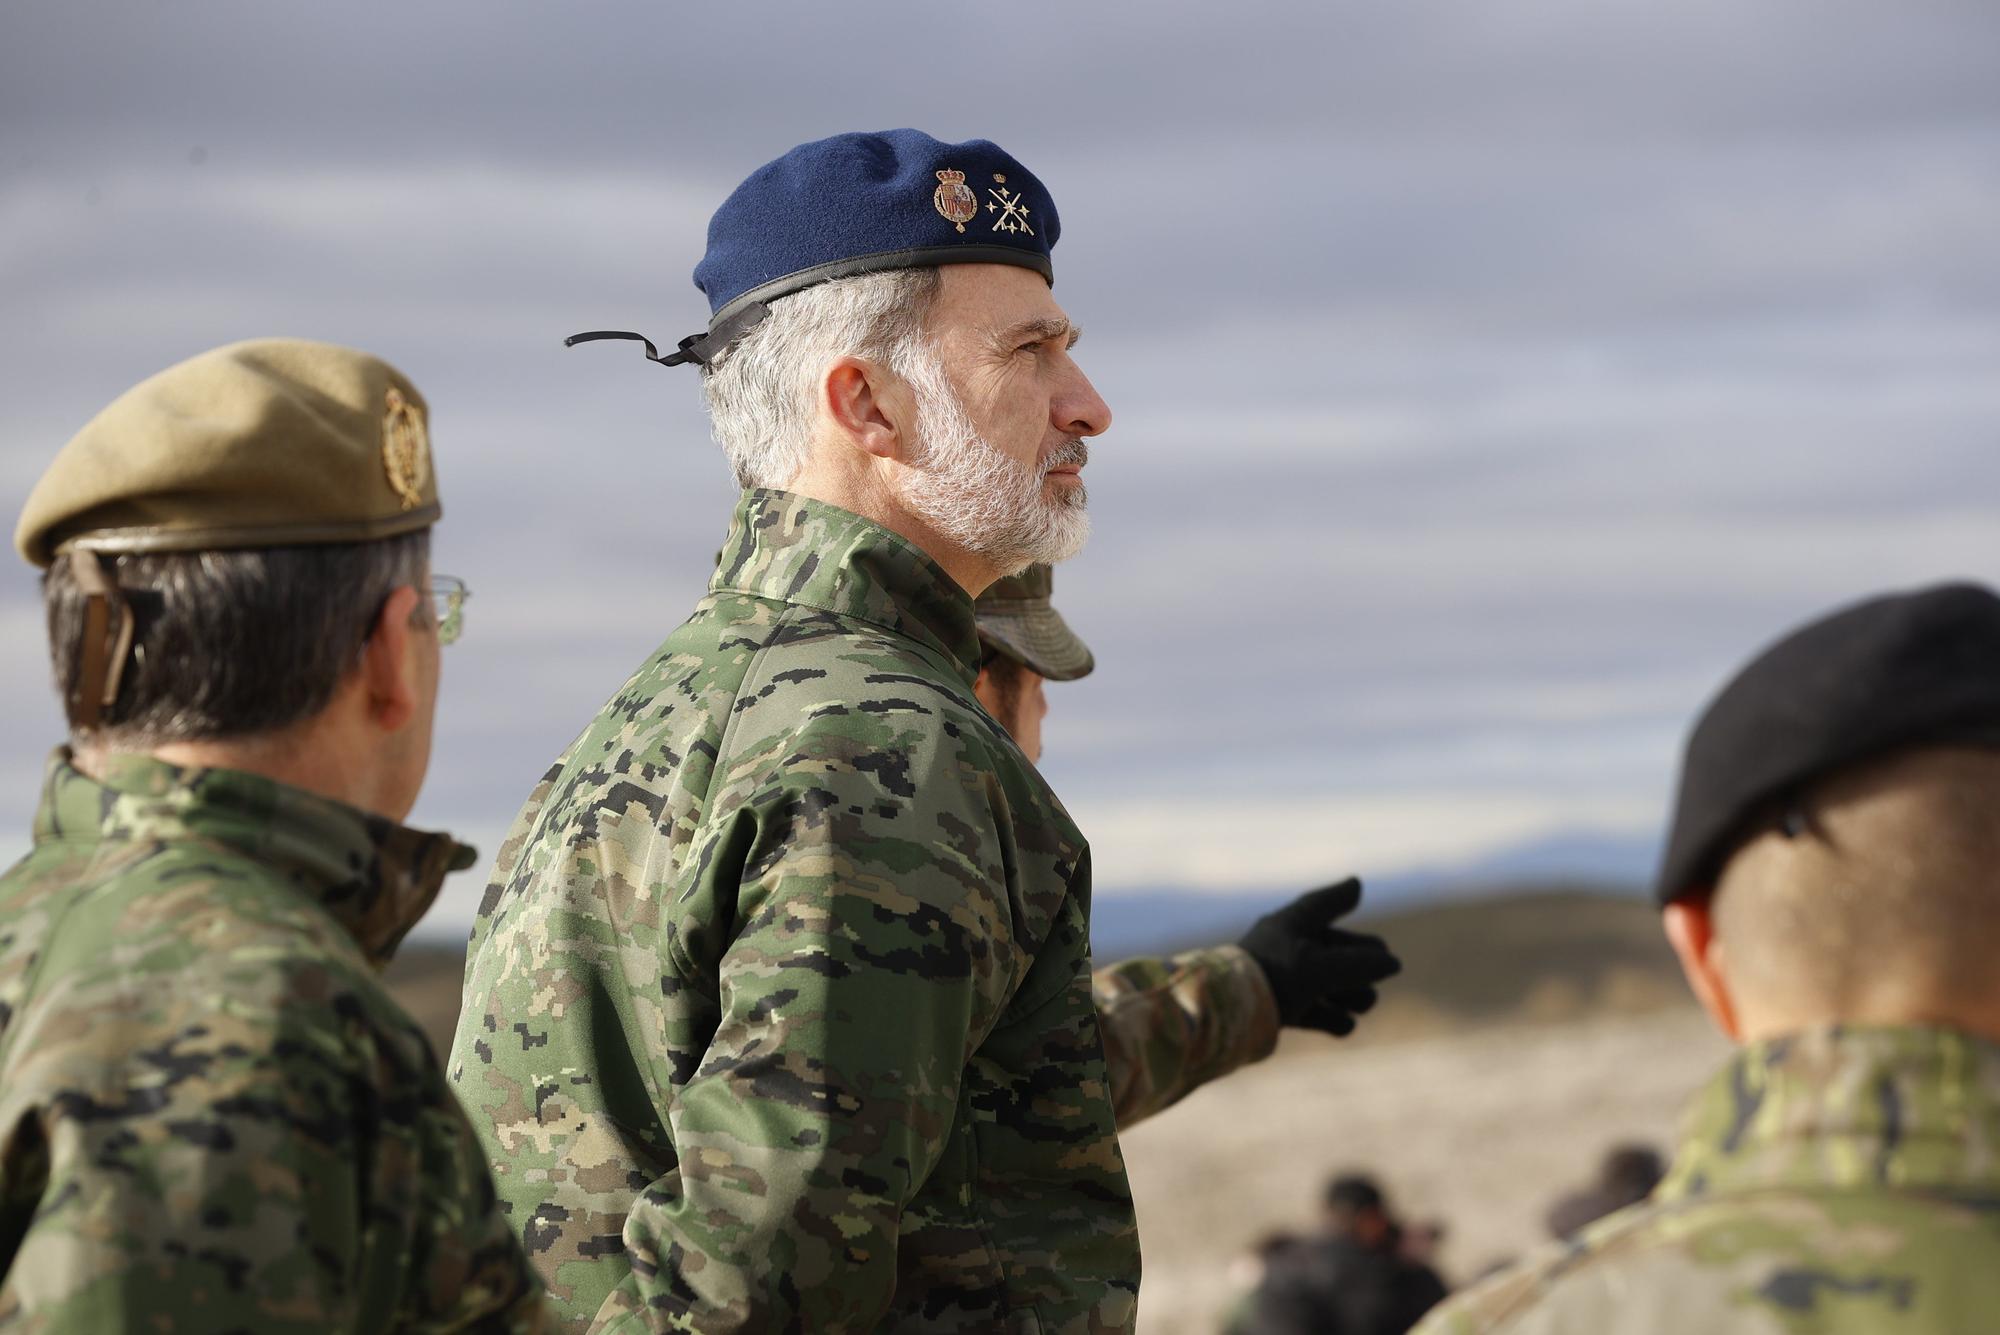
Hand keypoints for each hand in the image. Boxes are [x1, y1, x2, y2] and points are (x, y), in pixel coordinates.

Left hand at [1236, 878, 1400, 1035]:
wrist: (1227, 1015)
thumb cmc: (1273, 978)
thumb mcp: (1321, 966)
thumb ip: (1360, 963)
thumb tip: (1393, 962)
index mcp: (1290, 926)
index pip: (1320, 906)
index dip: (1339, 898)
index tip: (1356, 887)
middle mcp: (1288, 950)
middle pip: (1339, 952)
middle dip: (1361, 964)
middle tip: (1373, 975)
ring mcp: (1286, 982)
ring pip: (1333, 984)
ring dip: (1353, 994)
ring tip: (1358, 1004)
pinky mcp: (1283, 1012)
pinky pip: (1320, 1012)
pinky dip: (1334, 1018)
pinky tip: (1343, 1023)